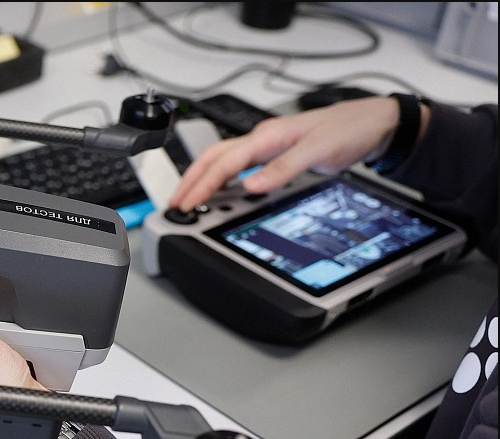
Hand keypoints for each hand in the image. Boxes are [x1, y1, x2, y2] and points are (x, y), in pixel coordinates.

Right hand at [170, 96, 401, 211]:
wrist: (375, 123)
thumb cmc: (349, 130)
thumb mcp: (319, 151)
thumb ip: (283, 169)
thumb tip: (251, 186)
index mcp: (268, 136)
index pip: (224, 162)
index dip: (202, 185)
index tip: (186, 204)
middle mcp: (263, 139)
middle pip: (214, 159)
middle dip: (191, 181)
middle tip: (175, 204)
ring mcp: (268, 145)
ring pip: (223, 161)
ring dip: (204, 180)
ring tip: (188, 200)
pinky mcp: (275, 153)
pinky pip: (239, 167)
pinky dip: (223, 180)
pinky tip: (220, 192)